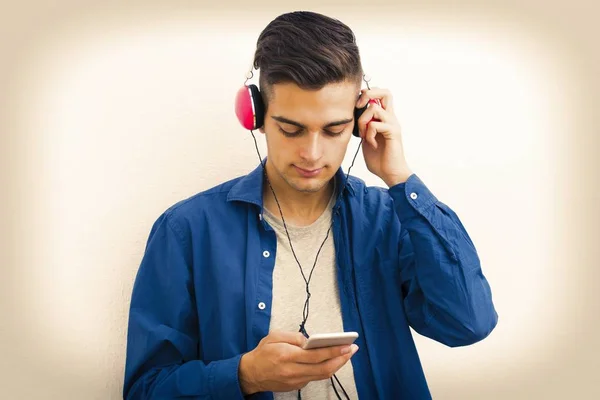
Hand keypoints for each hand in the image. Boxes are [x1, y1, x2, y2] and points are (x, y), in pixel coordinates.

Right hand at [238, 330, 358, 394]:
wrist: (251, 373)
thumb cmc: (263, 353)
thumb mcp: (275, 336)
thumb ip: (294, 336)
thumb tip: (310, 340)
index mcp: (287, 356)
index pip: (316, 355)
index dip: (334, 351)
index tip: (346, 345)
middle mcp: (293, 371)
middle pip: (324, 368)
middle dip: (341, 359)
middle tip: (352, 349)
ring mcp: (296, 381)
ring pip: (322, 375)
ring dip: (337, 365)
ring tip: (346, 354)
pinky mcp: (297, 386)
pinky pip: (315, 377)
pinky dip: (325, 369)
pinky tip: (331, 361)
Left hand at [355, 88, 413, 186]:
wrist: (390, 173)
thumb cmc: (379, 159)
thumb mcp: (366, 139)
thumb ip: (363, 127)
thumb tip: (352, 117)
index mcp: (384, 118)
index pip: (380, 95)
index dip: (368, 94)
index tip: (356, 106)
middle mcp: (390, 118)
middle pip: (385, 92)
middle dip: (368, 94)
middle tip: (358, 107)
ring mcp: (393, 124)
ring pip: (375, 108)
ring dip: (363, 121)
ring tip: (363, 135)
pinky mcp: (393, 133)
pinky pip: (376, 125)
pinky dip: (369, 134)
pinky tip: (370, 144)